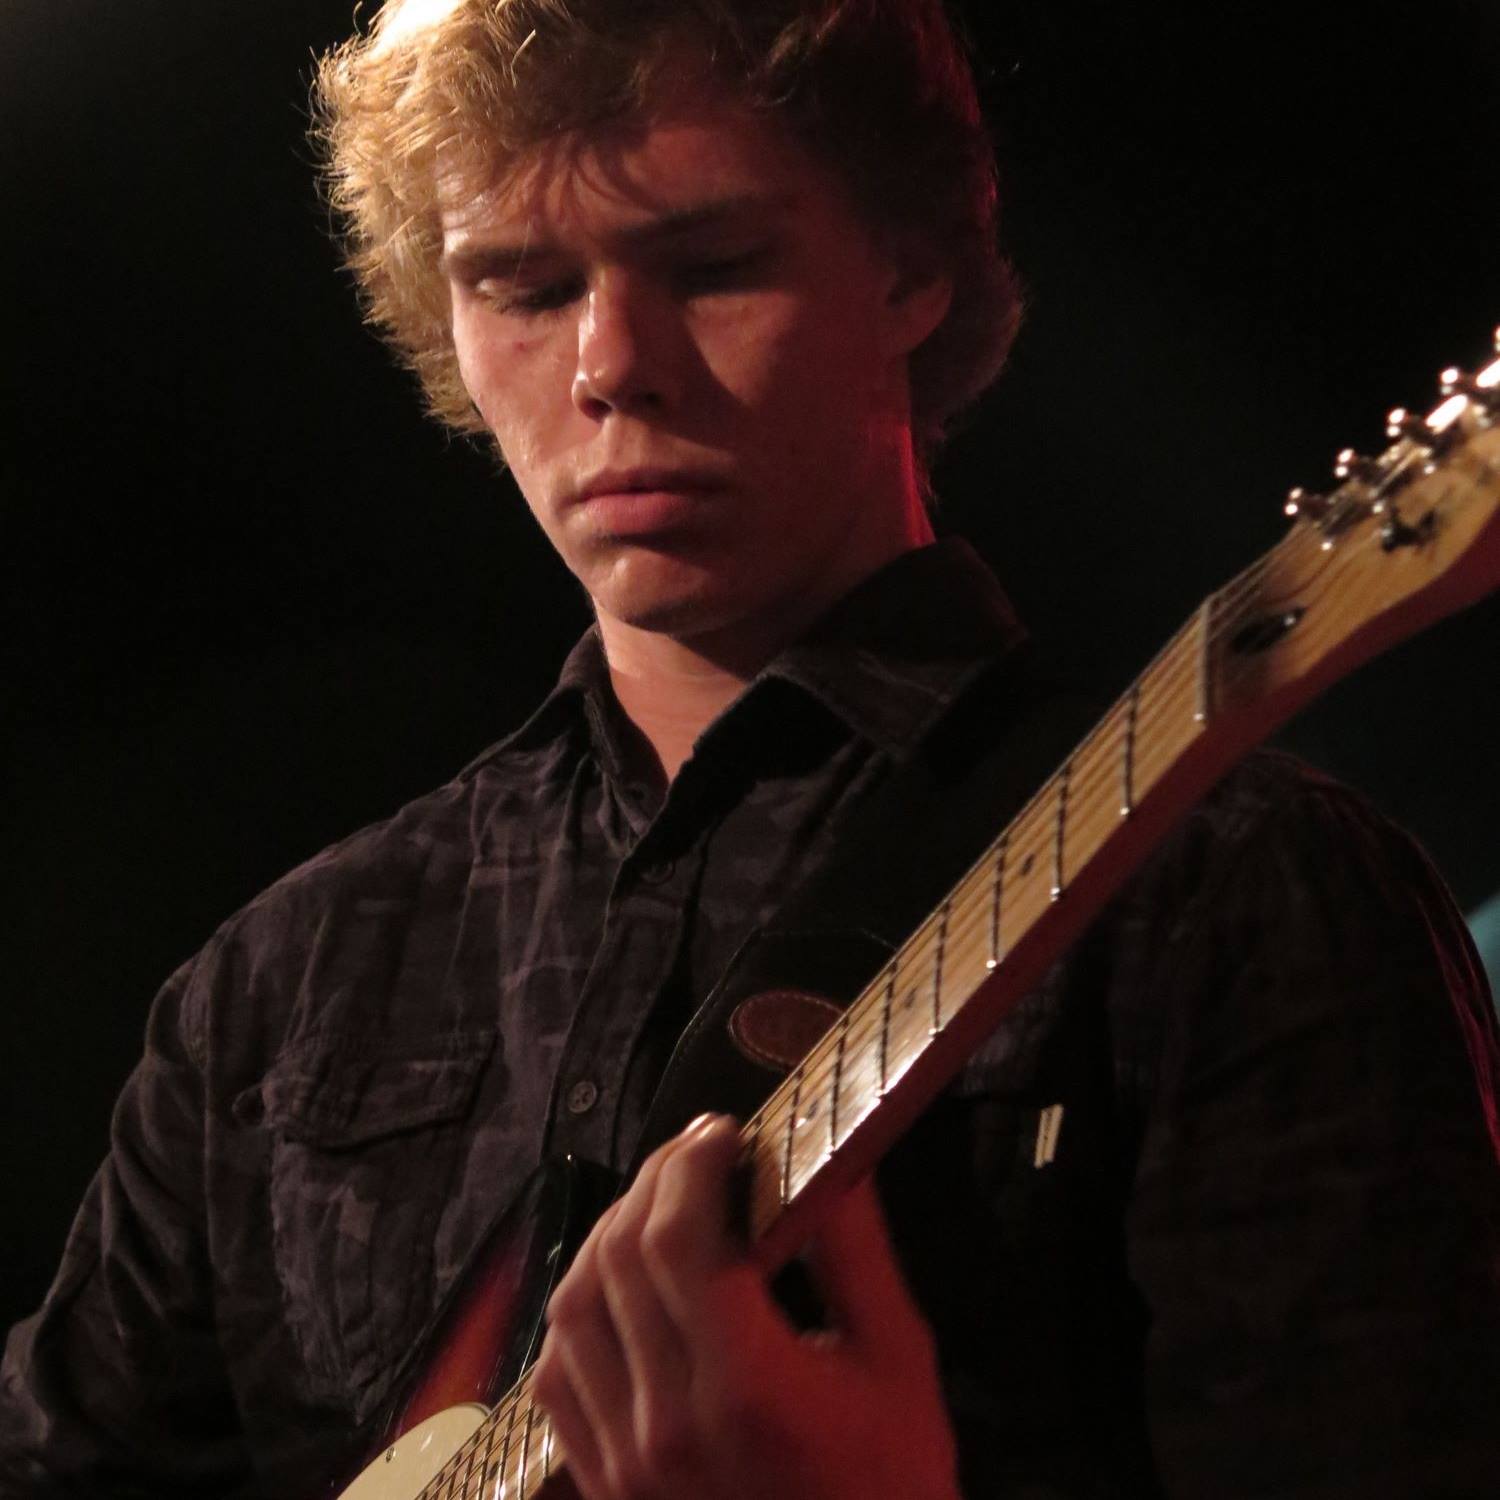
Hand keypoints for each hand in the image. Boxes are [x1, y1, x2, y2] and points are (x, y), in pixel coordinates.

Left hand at [530, 1114, 961, 1499]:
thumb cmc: (890, 1484)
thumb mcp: (899, 1362)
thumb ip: (855, 1252)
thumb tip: (823, 1156)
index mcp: (749, 1389)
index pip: (678, 1241)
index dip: (693, 1167)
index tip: (725, 1132)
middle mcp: (669, 1425)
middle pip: (621, 1259)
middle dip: (657, 1182)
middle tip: (699, 1151)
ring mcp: (625, 1462)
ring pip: (573, 1309)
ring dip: (610, 1236)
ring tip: (659, 1204)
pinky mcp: (604, 1485)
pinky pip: (556, 1376)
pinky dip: (578, 1312)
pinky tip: (620, 1285)